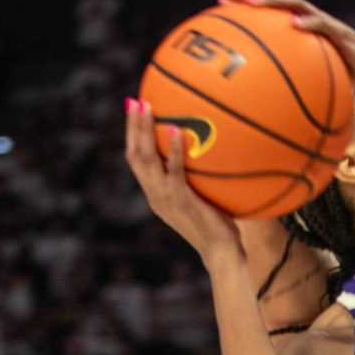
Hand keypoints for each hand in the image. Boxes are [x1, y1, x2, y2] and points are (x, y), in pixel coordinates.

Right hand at [123, 99, 242, 268]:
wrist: (221, 253)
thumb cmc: (218, 227)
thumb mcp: (203, 199)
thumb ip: (199, 179)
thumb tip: (212, 153)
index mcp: (156, 195)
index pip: (137, 162)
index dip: (133, 137)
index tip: (133, 113)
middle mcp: (155, 195)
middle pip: (134, 156)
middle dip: (132, 127)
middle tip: (133, 101)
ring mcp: (165, 198)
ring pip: (145, 159)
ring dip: (144, 130)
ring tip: (146, 106)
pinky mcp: (180, 200)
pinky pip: (173, 170)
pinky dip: (172, 149)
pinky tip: (176, 130)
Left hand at [217, 0, 354, 88]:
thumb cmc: (351, 76)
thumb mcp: (319, 81)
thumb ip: (298, 87)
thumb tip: (275, 112)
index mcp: (301, 29)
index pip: (269, 14)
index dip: (244, 9)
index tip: (218, 7)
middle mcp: (309, 21)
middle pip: (273, 3)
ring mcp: (324, 23)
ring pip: (294, 6)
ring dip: (271, 2)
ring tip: (250, 2)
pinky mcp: (340, 32)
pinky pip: (322, 25)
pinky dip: (308, 24)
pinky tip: (293, 24)